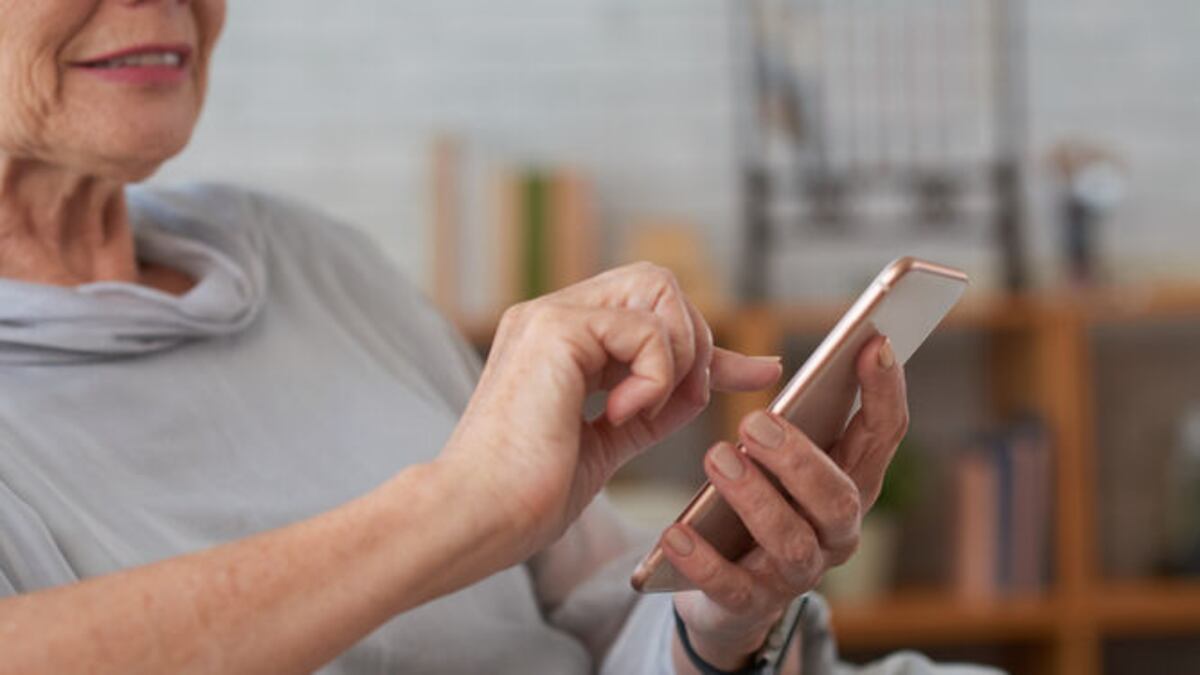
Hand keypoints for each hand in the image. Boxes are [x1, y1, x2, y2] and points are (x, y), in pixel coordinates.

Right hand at [439, 263, 781, 564]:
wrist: (478, 515)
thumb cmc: (528, 494)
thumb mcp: (609, 442)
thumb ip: (655, 405)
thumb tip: (712, 380)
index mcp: (560, 341)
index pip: (650, 314)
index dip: (708, 344)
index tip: (761, 373)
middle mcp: (552, 317)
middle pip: (659, 283)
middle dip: (693, 340)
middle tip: (679, 399)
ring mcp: (550, 316)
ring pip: (658, 290)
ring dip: (676, 356)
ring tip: (641, 411)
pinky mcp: (555, 329)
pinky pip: (646, 329)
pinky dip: (653, 376)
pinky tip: (618, 415)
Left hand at [666, 336, 908, 669]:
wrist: (724, 595)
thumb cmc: (752, 505)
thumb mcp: (769, 459)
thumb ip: (775, 417)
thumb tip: (769, 364)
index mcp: (849, 483)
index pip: (882, 435)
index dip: (884, 391)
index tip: (873, 343)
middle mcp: (836, 531)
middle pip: (838, 497)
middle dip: (799, 459)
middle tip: (753, 422)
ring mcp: (797, 573)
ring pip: (791, 541)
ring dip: (755, 499)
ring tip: (715, 458)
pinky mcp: (750, 604)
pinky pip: (731, 587)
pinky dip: (703, 561)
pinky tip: (674, 534)